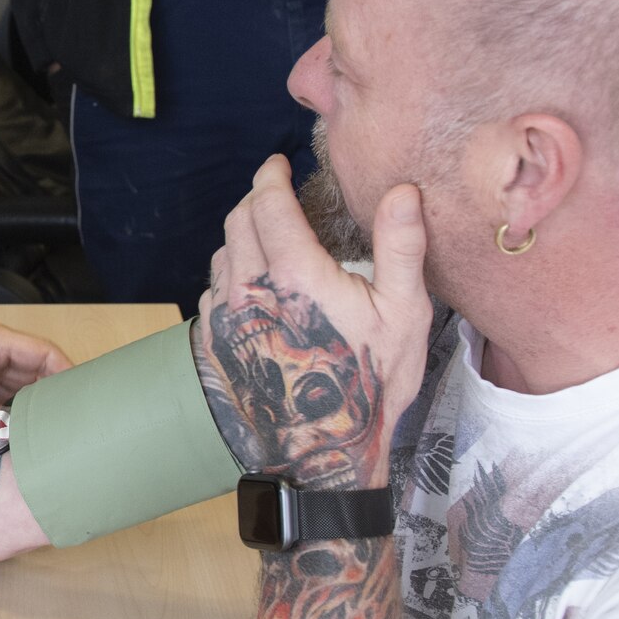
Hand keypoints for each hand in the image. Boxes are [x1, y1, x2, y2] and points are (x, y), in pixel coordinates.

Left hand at [195, 156, 430, 488]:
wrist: (323, 454)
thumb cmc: (370, 384)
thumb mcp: (403, 314)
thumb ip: (400, 246)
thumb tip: (402, 191)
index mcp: (293, 274)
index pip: (267, 203)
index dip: (271, 176)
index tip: (278, 164)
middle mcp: (248, 290)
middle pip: (238, 222)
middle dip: (256, 200)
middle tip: (276, 194)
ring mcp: (225, 318)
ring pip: (222, 255)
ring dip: (242, 237)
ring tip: (270, 239)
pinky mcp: (215, 343)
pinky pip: (215, 292)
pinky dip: (232, 276)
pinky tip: (257, 286)